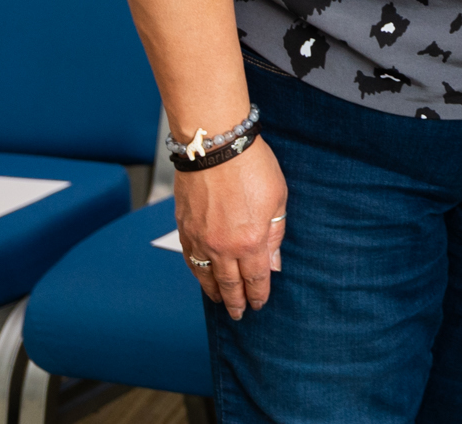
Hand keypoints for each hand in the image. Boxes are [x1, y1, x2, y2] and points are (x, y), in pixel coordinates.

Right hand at [174, 140, 287, 319]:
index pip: (256, 279)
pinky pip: (191, 260)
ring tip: (221, 302)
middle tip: (239, 314)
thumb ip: (275, 234)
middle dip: (236, 301)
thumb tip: (273, 264)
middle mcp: (223, 247)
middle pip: (229, 284)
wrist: (214, 146)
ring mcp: (200, 240)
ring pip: (206, 277)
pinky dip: (197, 273)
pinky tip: (202, 277)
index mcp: (251, 242)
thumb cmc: (251, 167)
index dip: (258, 294)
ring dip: (214, 292)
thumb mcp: (277, 199)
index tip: (259, 304)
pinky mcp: (184, 229)